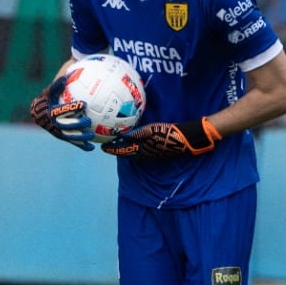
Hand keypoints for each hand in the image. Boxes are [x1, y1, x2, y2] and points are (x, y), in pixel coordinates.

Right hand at [29, 77, 94, 151]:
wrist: (38, 113)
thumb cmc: (46, 98)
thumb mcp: (49, 91)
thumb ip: (56, 85)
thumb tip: (64, 78)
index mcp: (50, 112)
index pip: (62, 110)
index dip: (72, 108)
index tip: (83, 104)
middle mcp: (53, 124)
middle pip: (66, 125)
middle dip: (77, 124)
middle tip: (89, 120)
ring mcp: (57, 132)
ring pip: (69, 136)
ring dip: (80, 137)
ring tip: (92, 135)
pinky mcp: (61, 137)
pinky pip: (72, 142)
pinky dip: (81, 145)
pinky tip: (92, 148)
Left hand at [103, 118, 220, 158]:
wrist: (182, 139)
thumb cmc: (167, 132)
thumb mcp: (151, 129)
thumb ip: (137, 133)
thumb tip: (124, 136)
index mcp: (140, 149)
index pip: (122, 150)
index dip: (112, 149)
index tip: (103, 147)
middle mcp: (143, 154)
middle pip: (125, 154)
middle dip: (116, 150)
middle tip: (107, 146)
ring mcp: (149, 155)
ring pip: (132, 154)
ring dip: (123, 150)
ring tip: (115, 146)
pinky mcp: (155, 153)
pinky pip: (139, 152)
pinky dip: (131, 149)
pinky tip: (131, 144)